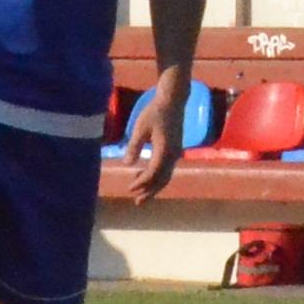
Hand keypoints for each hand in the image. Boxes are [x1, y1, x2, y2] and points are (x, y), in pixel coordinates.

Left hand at [125, 70, 191, 201]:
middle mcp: (173, 155)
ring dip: (153, 186)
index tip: (130, 189)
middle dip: (150, 192)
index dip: (141, 183)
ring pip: (166, 175)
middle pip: (162, 179)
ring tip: (139, 193)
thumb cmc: (154, 112)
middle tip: (137, 202)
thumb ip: (133, 146)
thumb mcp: (139, 128)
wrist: (173, 101)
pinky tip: (143, 174)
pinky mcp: (175, 150)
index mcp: (164, 151)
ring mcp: (176, 153)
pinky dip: (156, 176)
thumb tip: (127, 164)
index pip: (153, 173)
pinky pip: (167, 169)